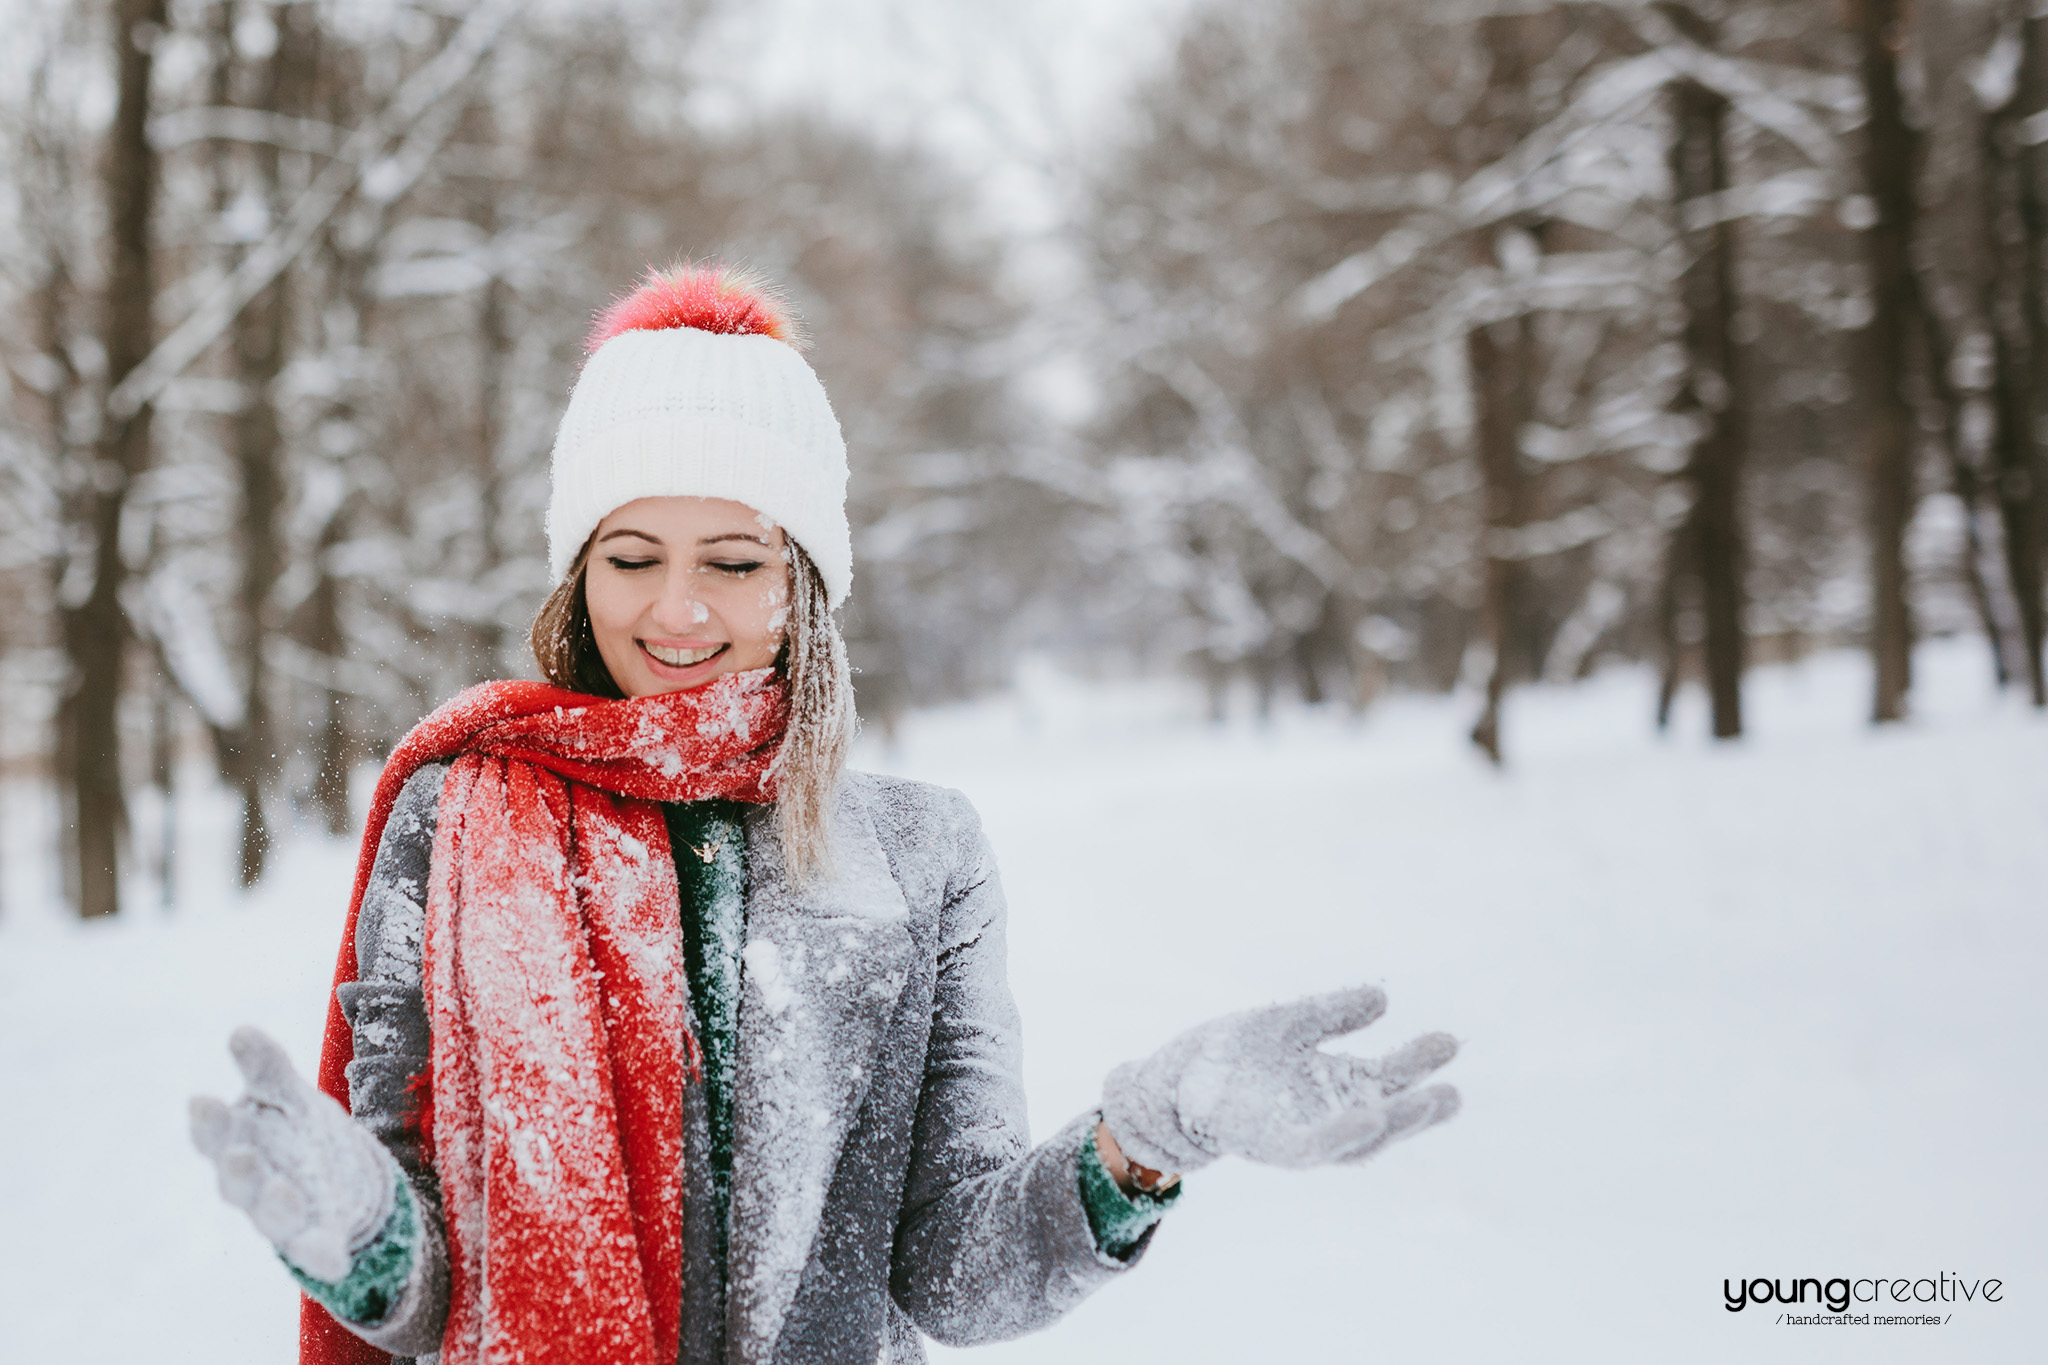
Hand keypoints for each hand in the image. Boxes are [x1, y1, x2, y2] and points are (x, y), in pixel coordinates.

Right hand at [189, 1026, 396, 1281]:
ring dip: (274, 1207)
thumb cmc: (296, 1130)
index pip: (215, 1135)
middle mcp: (252, 1185)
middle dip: (236, 1168)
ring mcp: (283, 1214)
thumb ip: (266, 1068)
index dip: (209, 1123)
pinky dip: (324, 1257)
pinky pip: (317, 1251)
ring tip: (282, 1193)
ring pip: (271, 1218)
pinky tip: (335, 1261)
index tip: (201, 1100)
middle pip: (237, 1182)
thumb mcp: (288, 1095)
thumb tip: (240, 1031)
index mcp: (239, 1143)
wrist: (341, 1176)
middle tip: (237, 1152)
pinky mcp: (317, 1238)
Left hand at [1100, 984, 1458, 1173]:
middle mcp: (1324, 1115)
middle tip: (1457, 1093)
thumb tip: (1383, 998)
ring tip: (1431, 1101)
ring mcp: (1302, 1133)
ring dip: (1396, 1123)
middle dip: (1421, 1110)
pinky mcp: (1274, 1145)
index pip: (1386, 1080)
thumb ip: (1332, 1013)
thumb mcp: (1289, 1025)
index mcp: (1331, 1085)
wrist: (1172, 1082)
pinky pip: (1316, 1146)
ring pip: (1359, 1138)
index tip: (1450, 1044)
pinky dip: (1345, 1134)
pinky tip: (1370, 1115)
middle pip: (1385, 1117)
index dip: (1420, 1066)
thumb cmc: (1230, 1057)